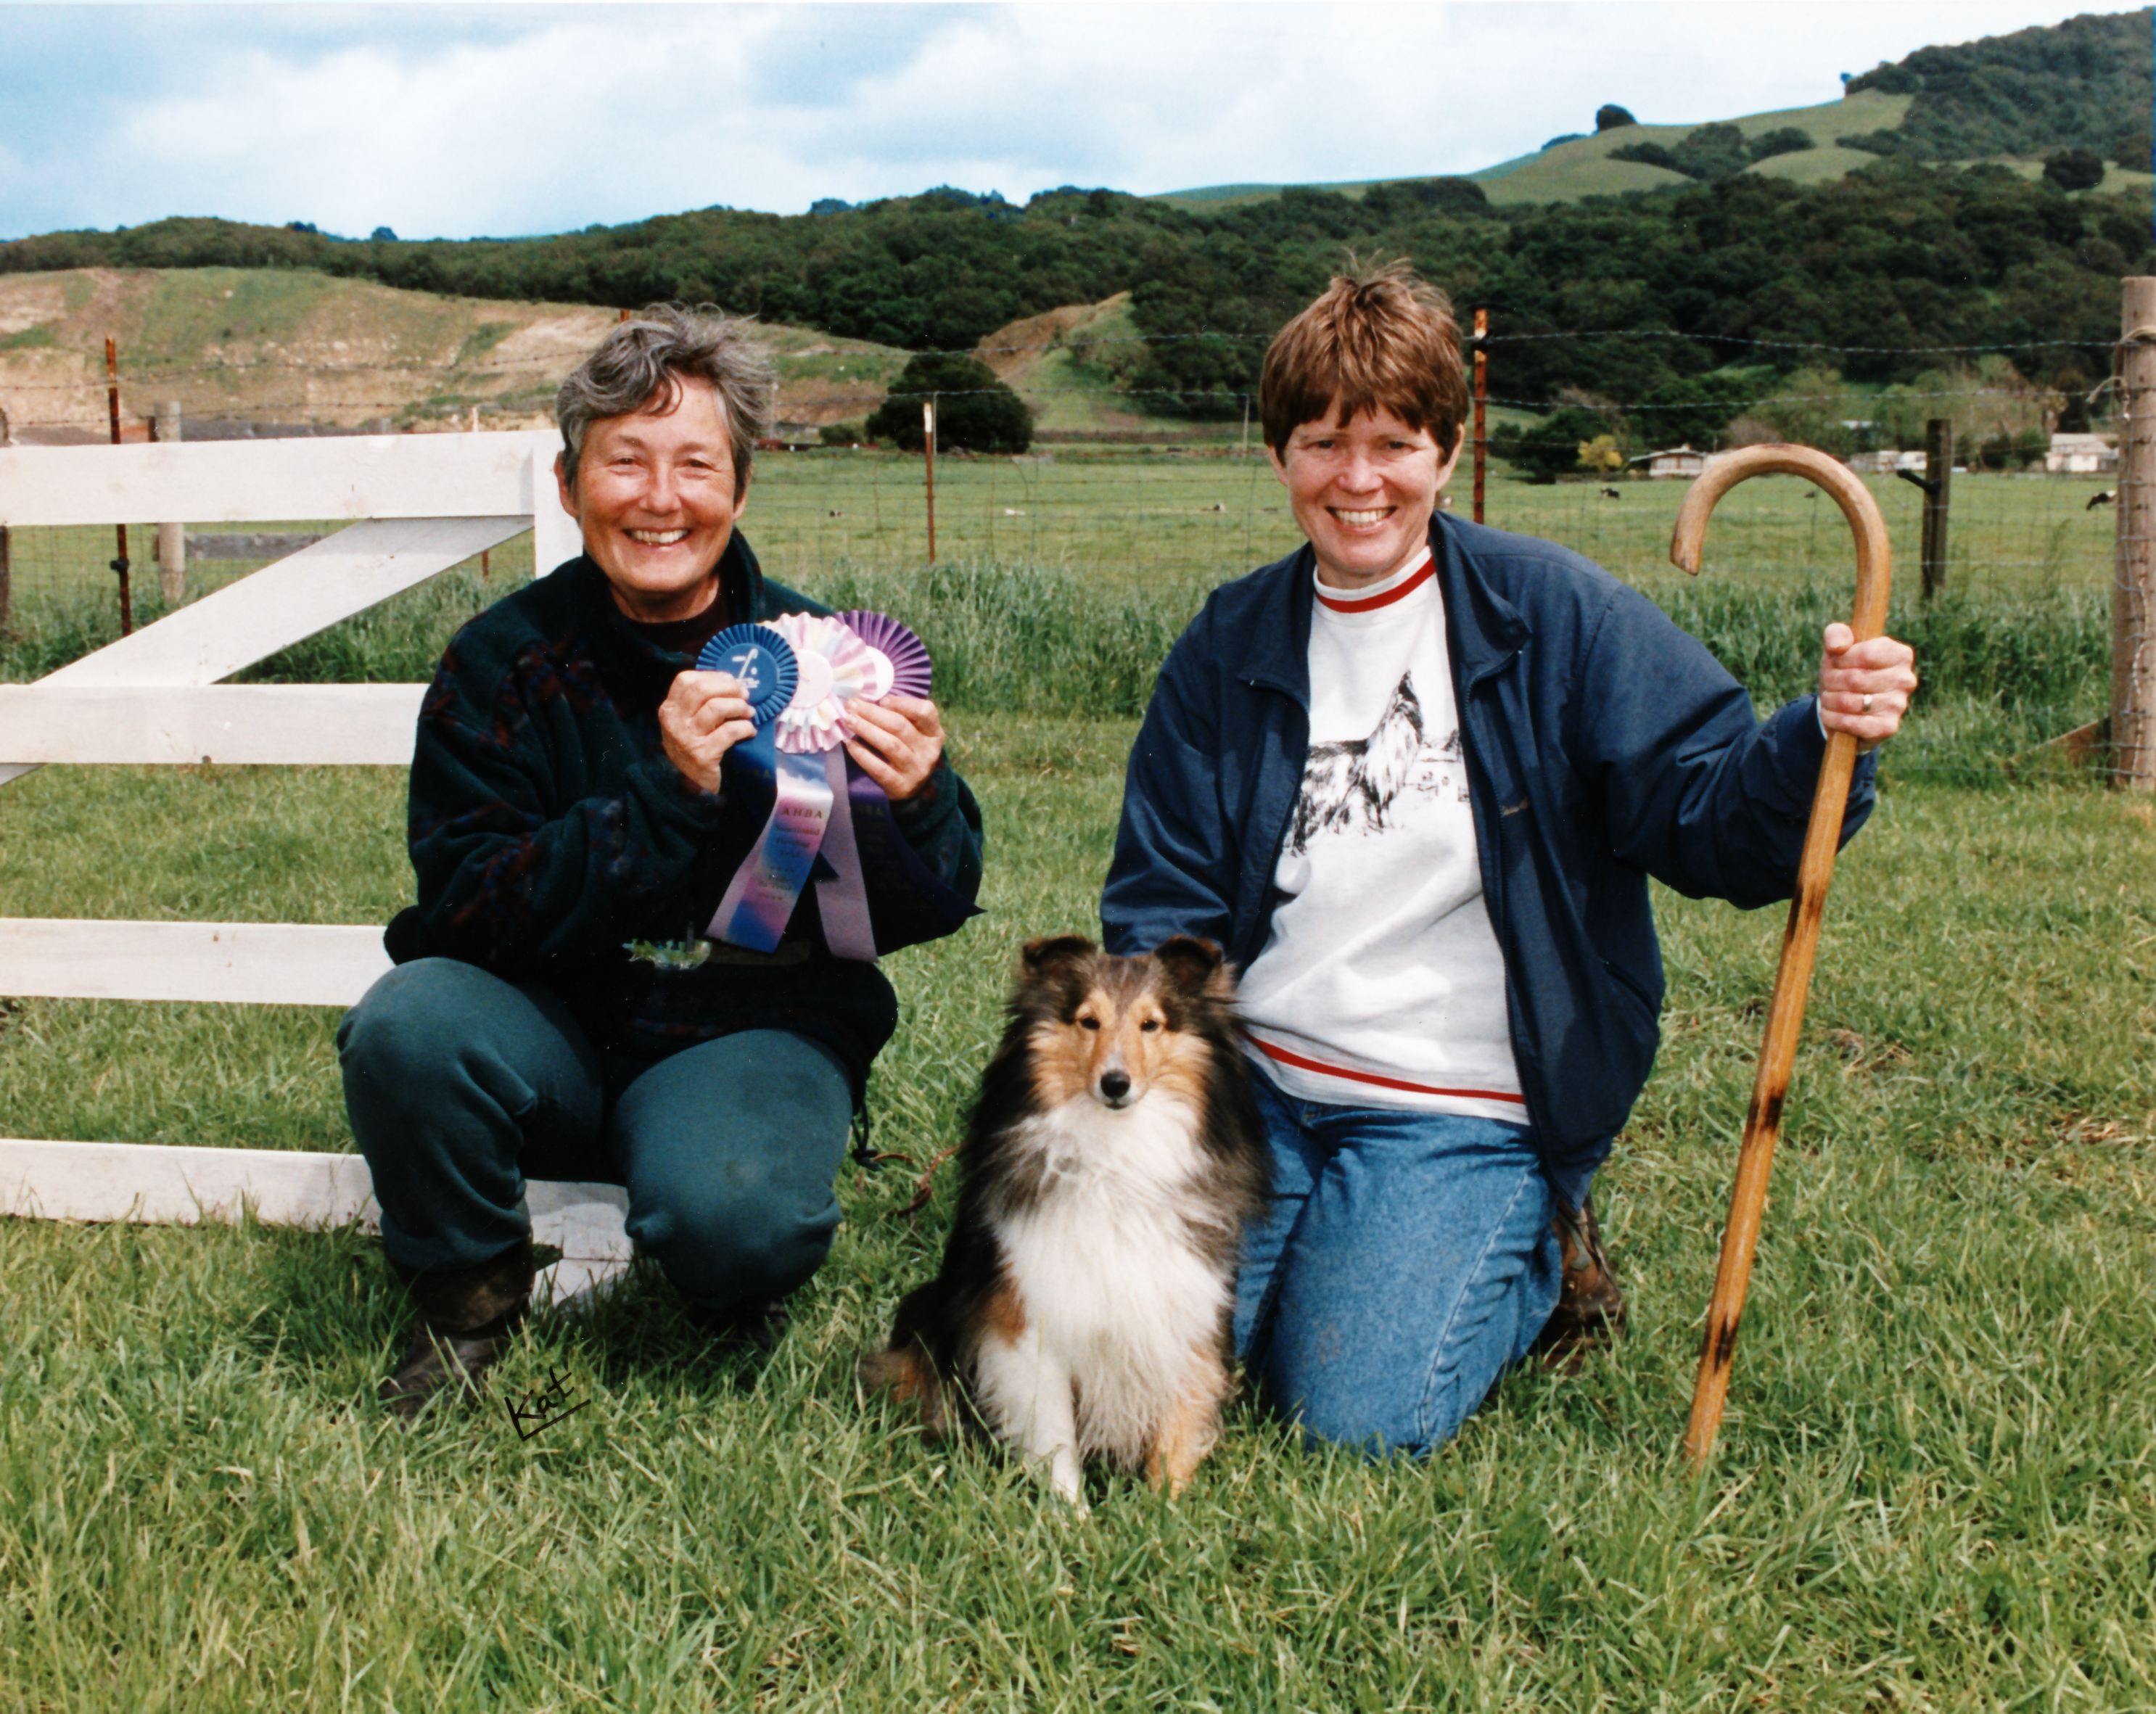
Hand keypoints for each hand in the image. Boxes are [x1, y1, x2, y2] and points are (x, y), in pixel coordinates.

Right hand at [659, 670, 754, 793]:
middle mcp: (673, 722)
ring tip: (749, 713)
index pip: (686, 680)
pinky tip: (750, 731)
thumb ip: (701, 704)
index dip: (713, 676)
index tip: (731, 682)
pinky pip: (729, 731)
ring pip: (716, 707)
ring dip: (740, 707)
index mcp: (668, 710)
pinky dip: (745, 728)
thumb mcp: (689, 724)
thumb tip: (732, 683)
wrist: (693, 789)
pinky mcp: (702, 755)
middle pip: (702, 689)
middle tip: (744, 696)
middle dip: (729, 688)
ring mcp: (686, 739)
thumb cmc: (696, 750)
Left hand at [844, 693, 945, 801]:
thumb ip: (900, 716)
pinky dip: (863, 755)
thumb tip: (866, 701)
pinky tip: (850, 744)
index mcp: (934, 733)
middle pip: (901, 727)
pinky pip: (879, 768)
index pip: (925, 712)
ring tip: (848, 720)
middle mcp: (928, 751)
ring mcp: (915, 770)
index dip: (903, 703)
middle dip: (873, 713)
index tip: (882, 700)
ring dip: (867, 730)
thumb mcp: (914, 734)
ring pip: (890, 745)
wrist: (914, 791)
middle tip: (851, 705)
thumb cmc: (908, 752)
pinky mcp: (900, 785)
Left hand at [1817, 623, 1916, 753]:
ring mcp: (1899, 704)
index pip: (1866, 654)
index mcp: (1900, 654)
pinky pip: (1853, 723)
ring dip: (1829, 700)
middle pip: (1854, 679)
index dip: (1841, 659)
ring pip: (1849, 702)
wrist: (1844, 707)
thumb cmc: (1844, 670)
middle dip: (1831, 681)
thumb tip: (1838, 647)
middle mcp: (1905, 679)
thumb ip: (1836, 634)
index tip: (1836, 662)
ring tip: (1829, 698)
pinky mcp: (1888, 727)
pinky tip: (1831, 715)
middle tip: (1828, 683)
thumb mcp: (1837, 647)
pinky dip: (1834, 719)